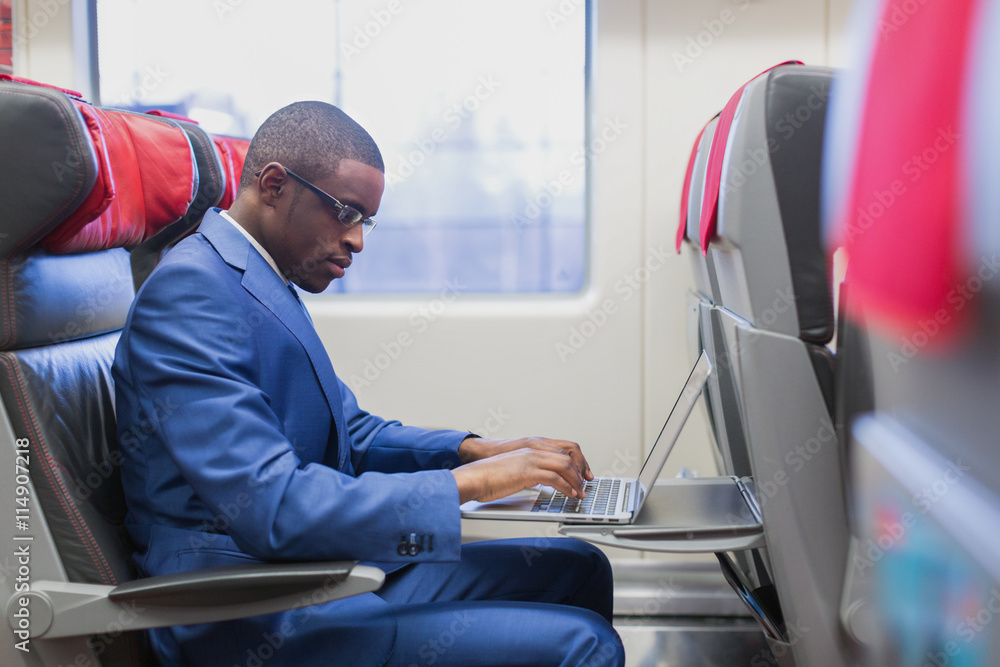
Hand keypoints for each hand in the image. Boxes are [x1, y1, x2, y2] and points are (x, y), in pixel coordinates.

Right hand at [459, 436, 593, 480]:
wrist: (474, 477)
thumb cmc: (488, 476)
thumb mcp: (513, 469)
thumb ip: (528, 471)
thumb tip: (539, 481)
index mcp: (530, 448)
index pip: (562, 450)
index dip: (576, 462)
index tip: (582, 474)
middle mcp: (533, 451)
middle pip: (567, 456)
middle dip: (580, 472)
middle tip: (584, 485)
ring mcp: (531, 460)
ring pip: (564, 466)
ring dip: (576, 481)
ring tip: (580, 493)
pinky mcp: (528, 472)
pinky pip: (555, 478)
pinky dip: (567, 488)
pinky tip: (570, 495)